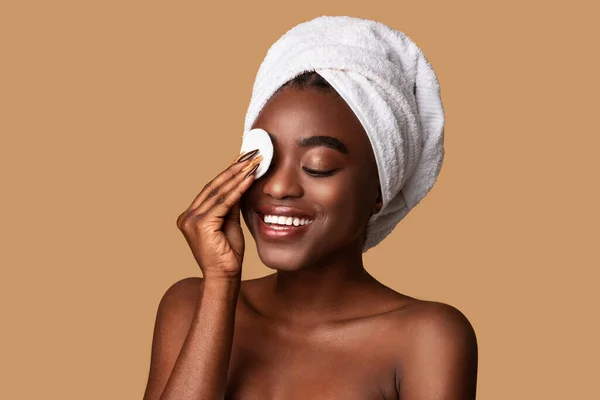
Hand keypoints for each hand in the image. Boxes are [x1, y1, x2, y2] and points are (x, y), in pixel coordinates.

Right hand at [176, 152, 261, 279]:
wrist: (224, 278)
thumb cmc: (228, 255)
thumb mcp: (230, 223)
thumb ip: (231, 205)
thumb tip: (240, 182)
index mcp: (190, 216)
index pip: (212, 189)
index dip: (228, 172)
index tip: (244, 158)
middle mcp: (187, 216)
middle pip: (214, 186)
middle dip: (234, 168)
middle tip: (251, 154)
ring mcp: (191, 220)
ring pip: (219, 192)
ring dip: (239, 175)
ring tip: (254, 162)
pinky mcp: (201, 225)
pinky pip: (224, 202)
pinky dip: (238, 189)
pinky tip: (250, 178)